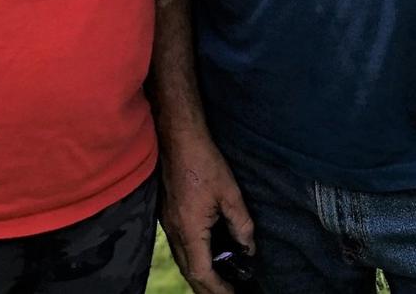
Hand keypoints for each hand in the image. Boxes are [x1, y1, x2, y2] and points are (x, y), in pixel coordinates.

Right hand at [158, 129, 254, 293]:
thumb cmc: (202, 161)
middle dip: (207, 288)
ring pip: (182, 260)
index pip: (202, 272)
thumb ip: (241, 225)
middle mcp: (174, 230)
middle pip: (189, 271)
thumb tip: (248, 249)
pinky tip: (205, 256)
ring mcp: (167, 222)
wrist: (176, 136)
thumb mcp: (230, 193)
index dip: (217, 288)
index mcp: (189, 229)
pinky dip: (192, 259)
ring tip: (218, 281)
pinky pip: (178, 246)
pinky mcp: (166, 213)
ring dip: (199, 274)